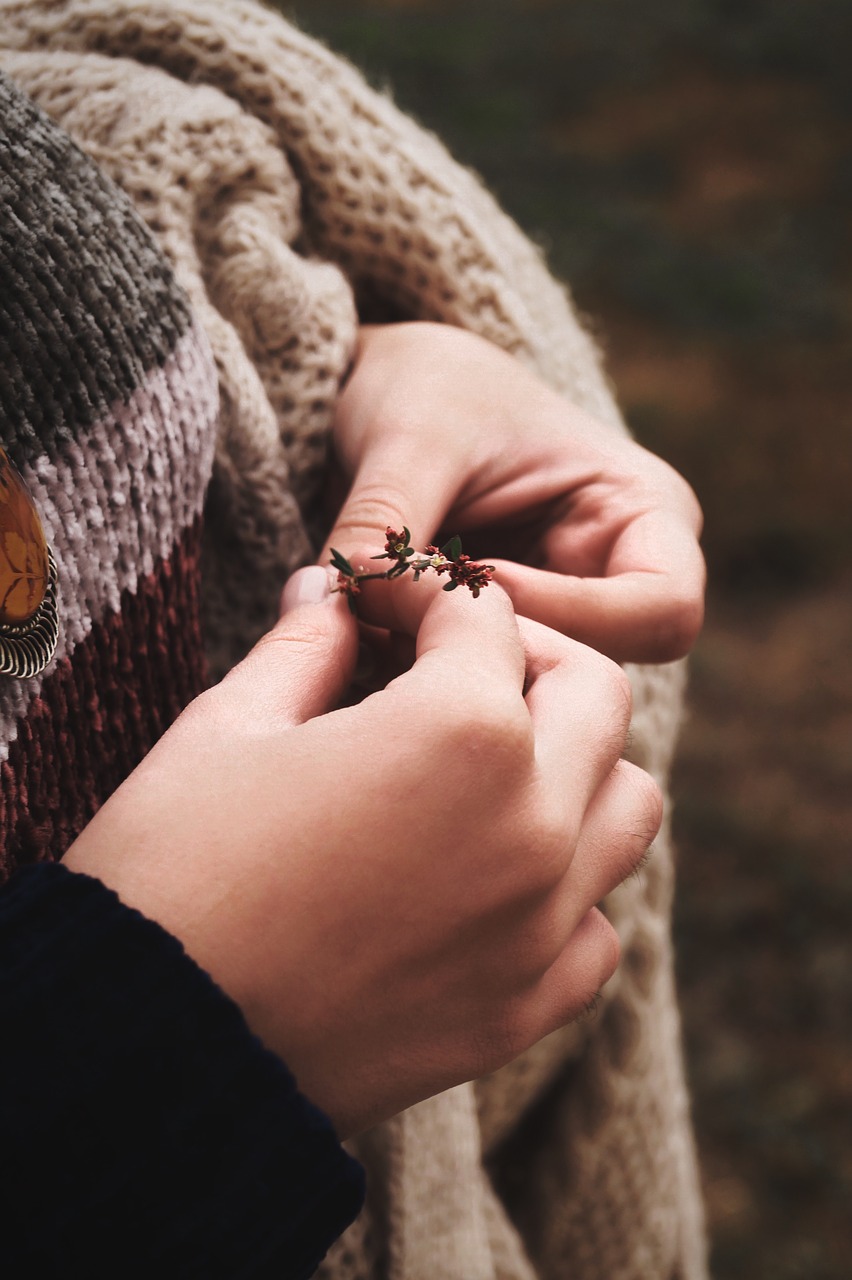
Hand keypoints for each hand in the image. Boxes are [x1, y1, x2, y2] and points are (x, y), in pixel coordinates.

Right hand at [64, 566, 660, 1137]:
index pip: (481, 616)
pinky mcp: (524, 1009)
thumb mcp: (226, 729)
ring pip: (627, 805)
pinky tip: (494, 878)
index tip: (373, 598)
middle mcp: (533, 824)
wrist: (147, 1050)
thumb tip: (329, 595)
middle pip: (595, 693)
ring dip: (576, 764)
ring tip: (493, 766)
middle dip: (523, 653)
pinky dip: (566, 888)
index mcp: (461, 734)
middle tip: (446, 661)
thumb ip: (304, 647)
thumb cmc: (170, 874)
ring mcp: (541, 924)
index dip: (418, 589)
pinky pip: (595, 927)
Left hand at [322, 322, 704, 662]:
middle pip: (602, 671)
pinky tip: (371, 650)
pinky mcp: (506, 651)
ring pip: (537, 697)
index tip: (474, 580)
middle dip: (503, 659)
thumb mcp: (410, 438)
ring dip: (456, 678)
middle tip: (407, 627)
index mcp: (645, 512)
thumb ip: (387, 524)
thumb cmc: (428, 390)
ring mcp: (565, 624)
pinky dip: (427, 683)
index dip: (571, 617)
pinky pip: (481, 697)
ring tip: (375, 633)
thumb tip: (337, 606)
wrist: (390, 395)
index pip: (662, 612)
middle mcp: (620, 581)